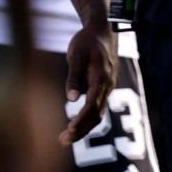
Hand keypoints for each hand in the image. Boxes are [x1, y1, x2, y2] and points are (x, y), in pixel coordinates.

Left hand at [60, 21, 117, 143]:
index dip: (81, 119)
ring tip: (67, 137)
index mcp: (101, 77)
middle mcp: (108, 84)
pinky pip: (99, 107)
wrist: (103, 30)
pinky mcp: (105, 86)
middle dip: (81, 129)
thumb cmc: (87, 41)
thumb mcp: (76, 54)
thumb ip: (74, 76)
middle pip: (97, 113)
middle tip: (62, 141)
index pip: (92, 104)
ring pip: (99, 112)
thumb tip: (71, 99)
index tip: (69, 130)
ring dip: (84, 127)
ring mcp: (108, 86)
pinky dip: (88, 118)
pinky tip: (76, 124)